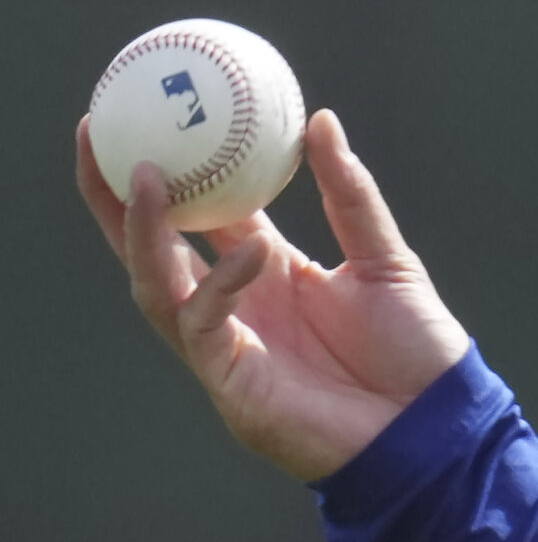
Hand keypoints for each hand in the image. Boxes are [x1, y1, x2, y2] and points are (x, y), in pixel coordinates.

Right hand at [76, 108, 470, 481]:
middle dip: (114, 198)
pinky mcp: (234, 386)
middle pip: (152, 248)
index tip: (142, 114)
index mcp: (268, 271)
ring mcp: (230, 347)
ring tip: (142, 174)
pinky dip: (218, 287)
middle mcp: (238, 306)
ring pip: (157, 286)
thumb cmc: (418, 354)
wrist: (439, 426)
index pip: (199, 216)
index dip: (168, 171)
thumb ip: (351, 195)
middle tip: (94, 135)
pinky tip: (248, 253)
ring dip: (142, 232)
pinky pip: (205, 327)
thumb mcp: (387, 261)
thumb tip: (320, 120)